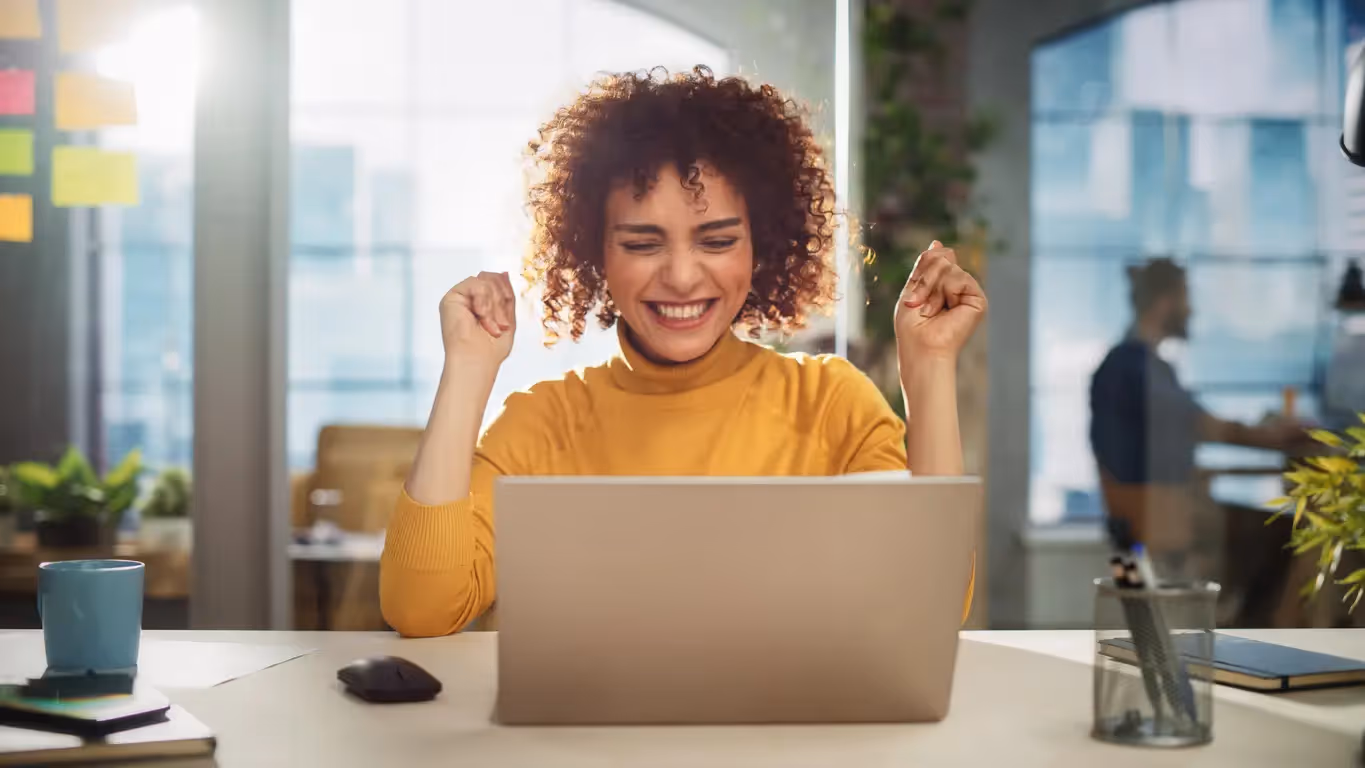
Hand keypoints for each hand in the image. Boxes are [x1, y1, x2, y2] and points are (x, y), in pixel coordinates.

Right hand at [441, 271, 516, 368]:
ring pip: (485, 281)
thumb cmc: (491, 350)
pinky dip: (483, 300)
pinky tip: (480, 315)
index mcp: (481, 304)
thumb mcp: (507, 318)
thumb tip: (504, 273)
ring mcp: (460, 298)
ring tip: (491, 325)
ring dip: (493, 305)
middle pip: (492, 278)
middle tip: (501, 325)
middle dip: (501, 301)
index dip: (506, 292)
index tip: (506, 317)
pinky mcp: (451, 297)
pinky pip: (475, 283)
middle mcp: (469, 300)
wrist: (476, 361)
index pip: (496, 282)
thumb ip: (506, 296)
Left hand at [894, 241, 987, 360]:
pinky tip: (946, 309)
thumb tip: (938, 243)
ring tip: (931, 310)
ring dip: (931, 288)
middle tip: (920, 305)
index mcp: (942, 285)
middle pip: (941, 258)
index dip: (922, 270)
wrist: (922, 347)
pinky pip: (959, 277)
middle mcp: (957, 287)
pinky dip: (945, 291)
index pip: (935, 257)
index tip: (914, 298)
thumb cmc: (912, 327)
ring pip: (948, 266)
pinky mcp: (978, 300)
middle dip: (924, 280)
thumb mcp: (913, 289)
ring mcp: (968, 292)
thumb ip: (926, 265)